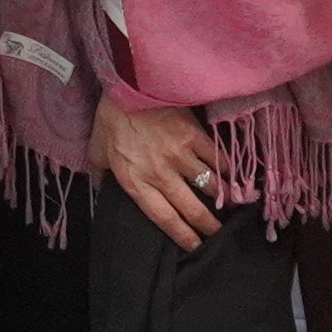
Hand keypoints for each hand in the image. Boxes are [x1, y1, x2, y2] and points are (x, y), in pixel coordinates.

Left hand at [94, 97, 221, 251]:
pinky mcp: (194, 135)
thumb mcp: (95, 151)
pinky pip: (216, 158)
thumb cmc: (110, 119)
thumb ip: (100, 174)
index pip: (163, 218)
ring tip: (232, 206)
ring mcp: (179, 155)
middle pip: (190, 208)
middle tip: (218, 234)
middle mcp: (160, 174)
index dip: (181, 235)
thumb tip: (100, 188)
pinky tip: (235, 178)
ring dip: (222, 199)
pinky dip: (227, 170)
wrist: (127, 85)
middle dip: (207, 225)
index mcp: (136, 182)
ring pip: (208, 185)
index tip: (195, 246)